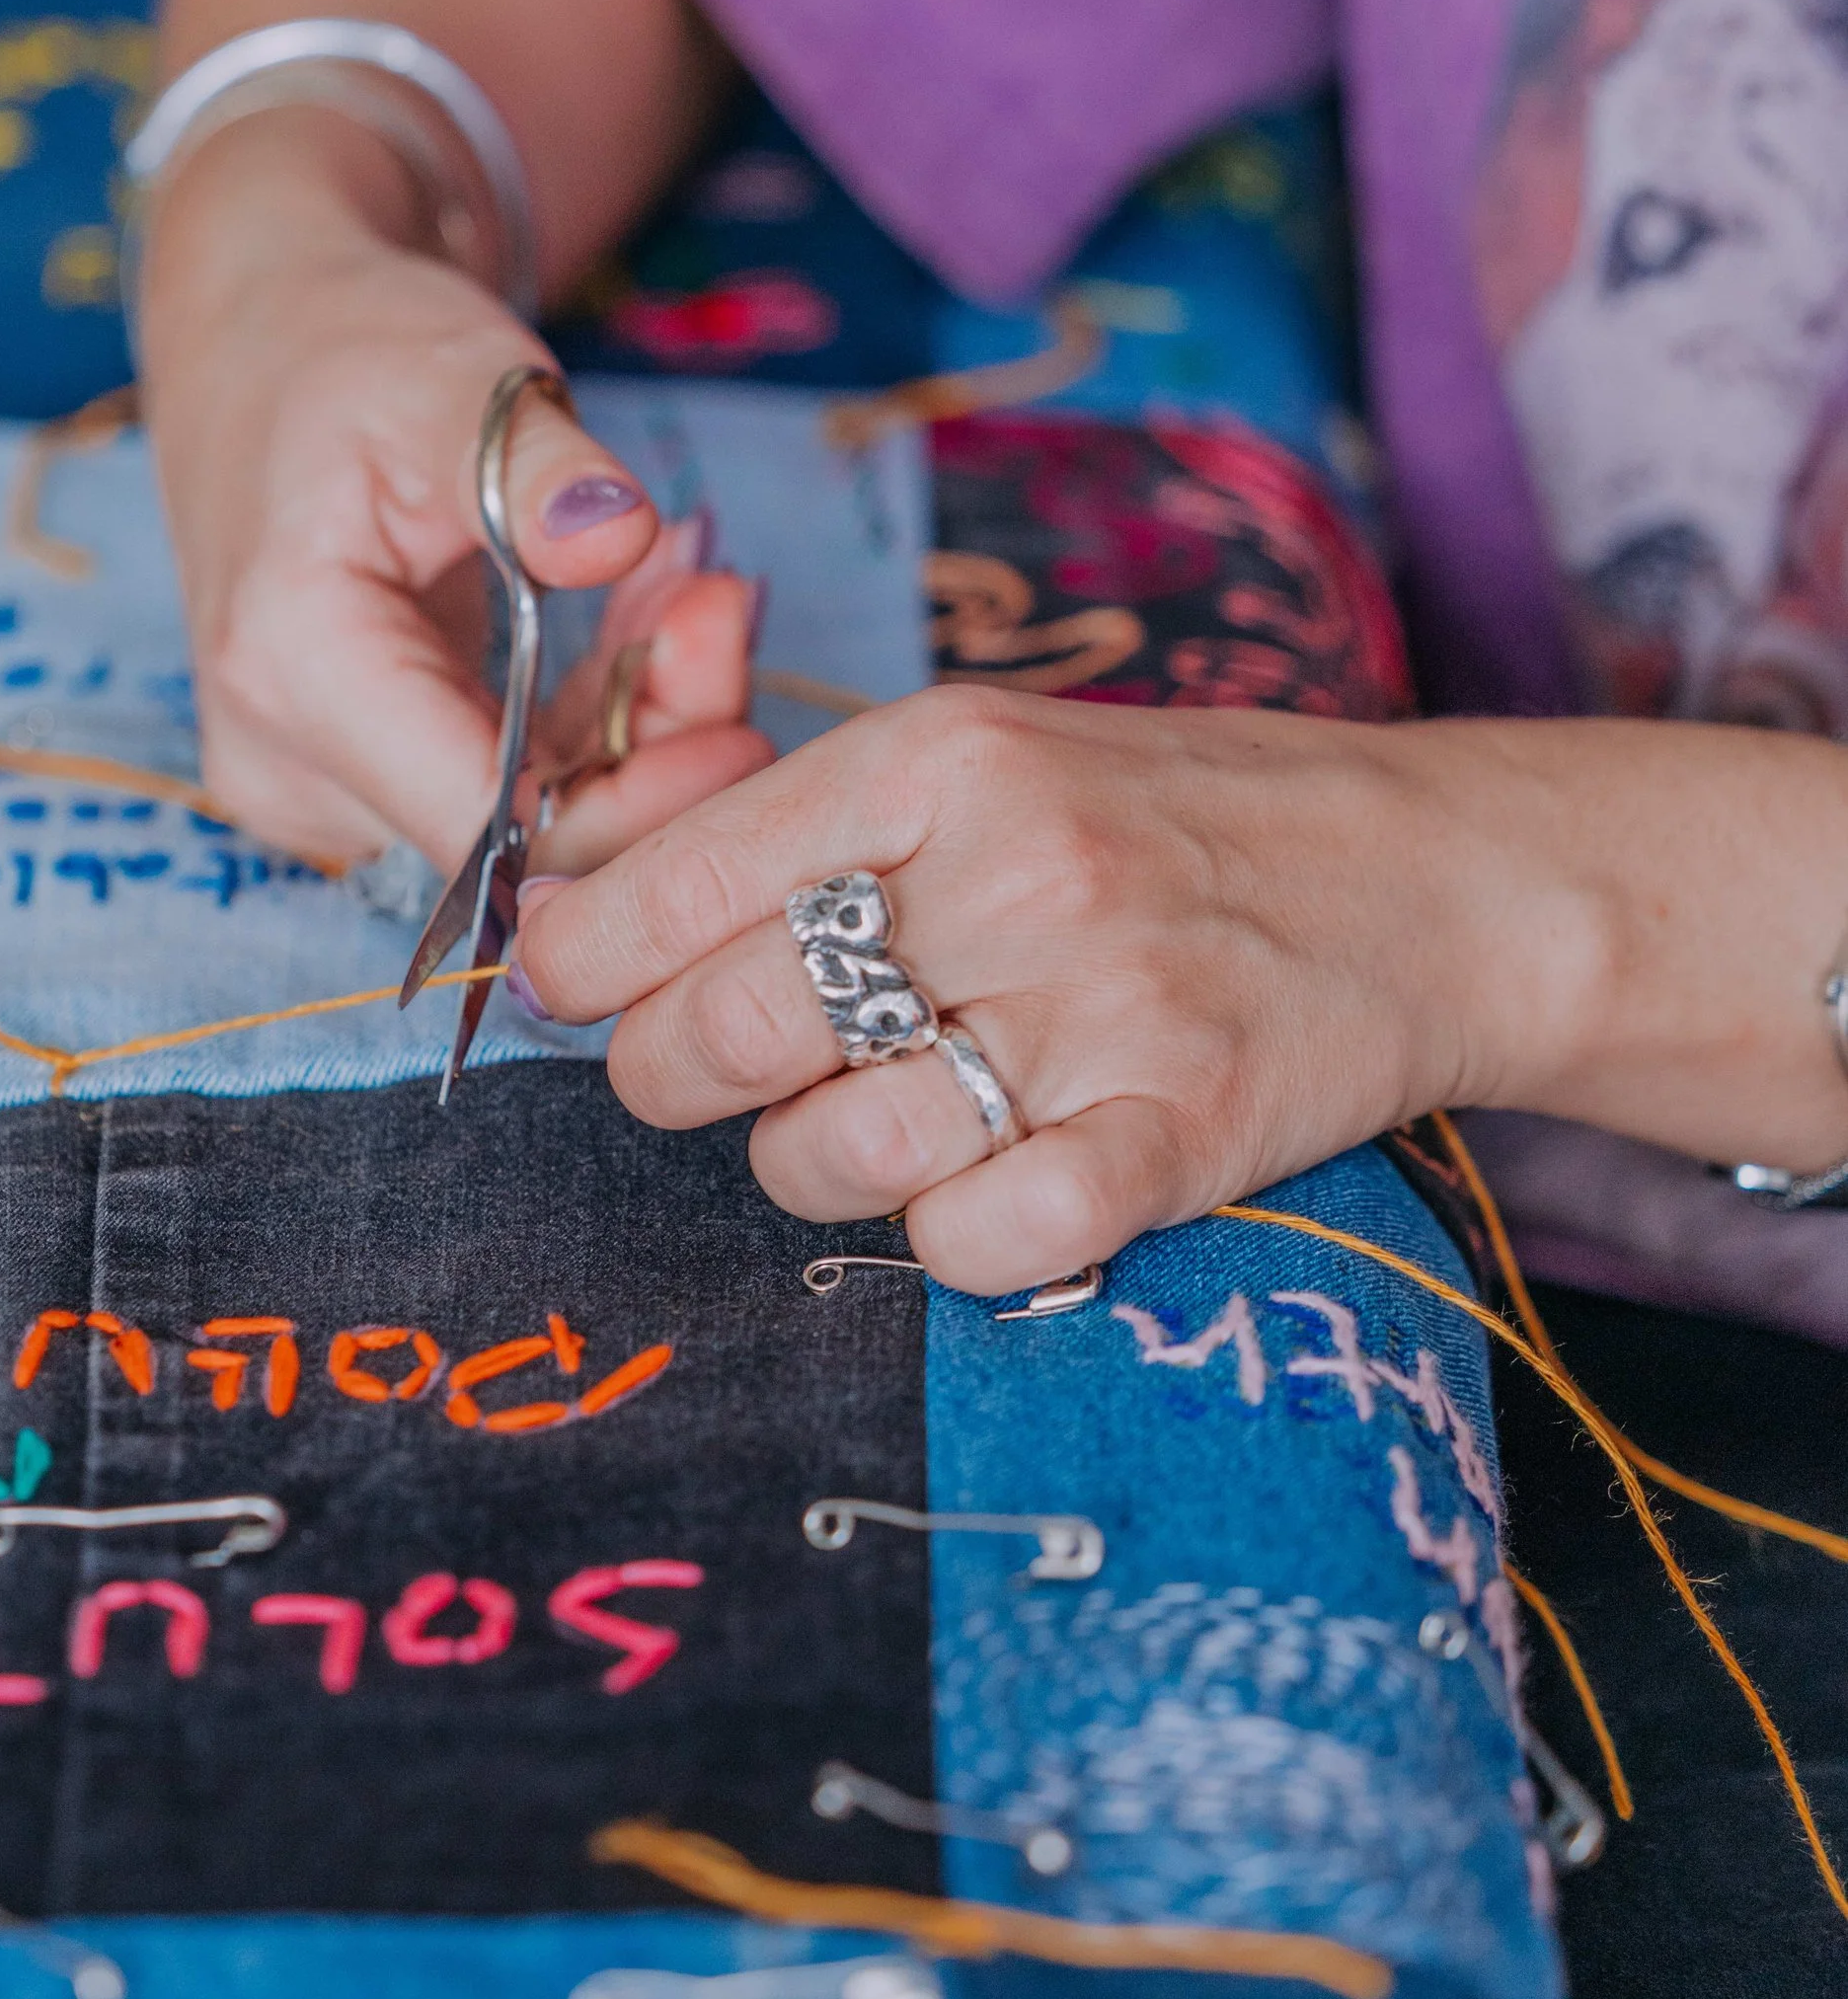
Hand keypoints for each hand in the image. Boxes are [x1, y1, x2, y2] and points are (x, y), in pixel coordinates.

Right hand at [141, 115, 769, 870]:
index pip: (491, 827)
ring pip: (532, 817)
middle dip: (654, 740)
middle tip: (725, 603)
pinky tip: (648, 608)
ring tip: (691, 583)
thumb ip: (537, 468)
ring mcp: (321, 782)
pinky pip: (514, 778)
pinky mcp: (363, 773)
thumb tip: (621, 531)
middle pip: (522, 834)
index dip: (634, 801)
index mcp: (295, 671)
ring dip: (639, 714)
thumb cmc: (346, 347)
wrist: (262, 341)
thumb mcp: (451, 380)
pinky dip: (598, 708)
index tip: (747, 728)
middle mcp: (289, 763)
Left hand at [512, 684, 1531, 1293]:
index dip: (582, 964)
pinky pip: (978, 1240)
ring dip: (812, 1166)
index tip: (577, 990)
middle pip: (719, 1032)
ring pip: (826, 1153)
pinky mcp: (1183, 1133)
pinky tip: (983, 1188)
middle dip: (675, 1079)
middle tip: (717, 1074)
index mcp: (942, 757)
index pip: (670, 882)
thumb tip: (558, 909)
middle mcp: (1018, 870)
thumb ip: (782, 824)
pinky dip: (949, 1241)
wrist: (1441, 881)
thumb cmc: (1170, 824)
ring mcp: (1106, 1006)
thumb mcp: (980, 762)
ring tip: (872, 1123)